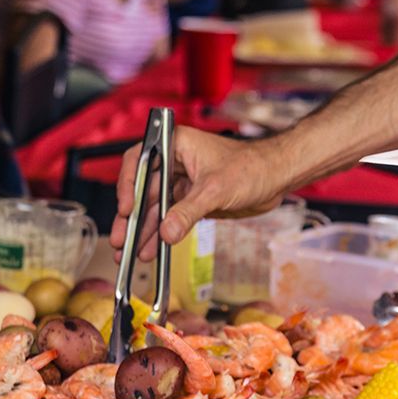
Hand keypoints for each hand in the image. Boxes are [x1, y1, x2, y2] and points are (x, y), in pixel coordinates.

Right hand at [110, 128, 285, 260]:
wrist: (277, 177)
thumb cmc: (252, 167)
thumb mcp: (216, 189)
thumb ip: (189, 211)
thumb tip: (167, 233)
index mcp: (176, 144)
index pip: (139, 160)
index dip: (127, 184)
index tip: (126, 209)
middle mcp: (174, 162)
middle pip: (142, 190)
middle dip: (131, 218)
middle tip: (120, 240)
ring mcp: (182, 183)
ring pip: (154, 208)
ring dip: (142, 231)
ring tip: (129, 253)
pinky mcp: (191, 201)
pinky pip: (169, 219)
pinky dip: (160, 235)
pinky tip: (151, 251)